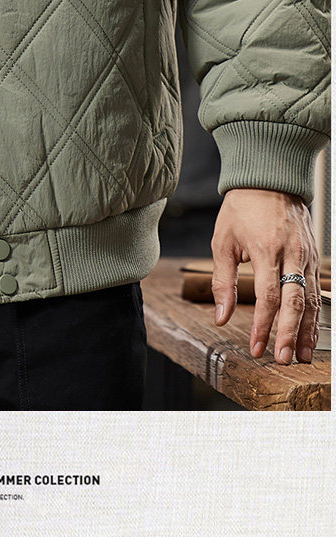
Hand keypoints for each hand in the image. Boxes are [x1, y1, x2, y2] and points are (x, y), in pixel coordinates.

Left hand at [210, 188, 320, 364]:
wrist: (269, 178)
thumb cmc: (241, 208)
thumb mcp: (223, 240)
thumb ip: (222, 281)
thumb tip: (220, 317)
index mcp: (265, 249)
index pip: (267, 296)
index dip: (263, 325)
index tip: (256, 347)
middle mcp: (290, 253)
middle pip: (294, 301)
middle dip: (290, 334)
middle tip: (284, 360)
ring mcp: (305, 254)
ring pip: (311, 298)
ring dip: (308, 330)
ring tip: (302, 356)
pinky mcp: (312, 254)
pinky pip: (316, 288)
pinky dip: (315, 313)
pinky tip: (311, 331)